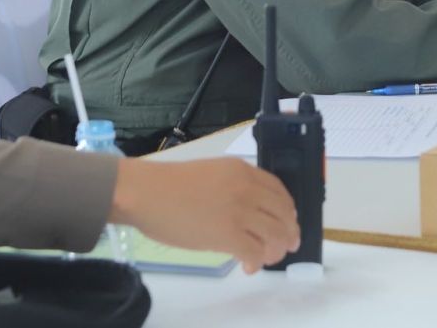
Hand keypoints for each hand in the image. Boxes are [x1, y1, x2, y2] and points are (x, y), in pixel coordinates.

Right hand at [111, 158, 298, 273]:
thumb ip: (234, 187)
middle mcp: (247, 189)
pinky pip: (256, 252)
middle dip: (289, 232)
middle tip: (286, 246)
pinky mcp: (228, 234)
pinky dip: (257, 262)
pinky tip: (248, 266)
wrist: (147, 192)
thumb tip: (246, 213)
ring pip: (276, 234)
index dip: (287, 209)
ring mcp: (239, 211)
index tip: (287, 222)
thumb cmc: (169, 185)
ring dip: (276, 250)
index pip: (279, 190)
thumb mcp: (212, 173)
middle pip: (283, 213)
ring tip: (266, 258)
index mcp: (242, 171)